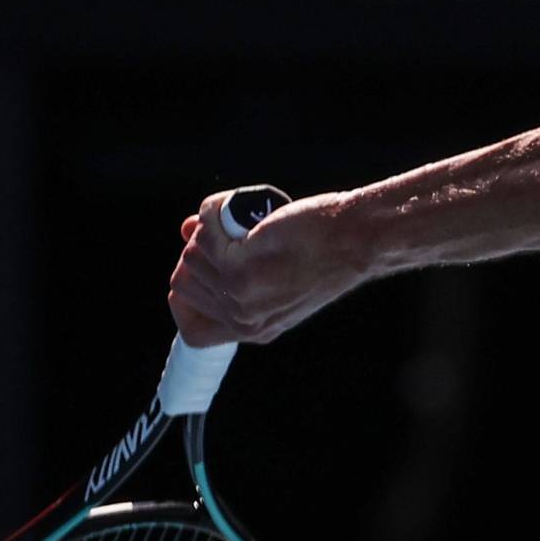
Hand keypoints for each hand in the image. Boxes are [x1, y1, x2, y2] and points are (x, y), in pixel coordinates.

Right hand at [168, 188, 368, 347]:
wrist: (356, 241)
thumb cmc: (325, 251)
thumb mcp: (277, 273)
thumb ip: (232, 267)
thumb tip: (188, 232)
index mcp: (254, 330)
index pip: (193, 331)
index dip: (188, 298)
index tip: (203, 271)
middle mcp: (244, 320)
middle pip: (183, 282)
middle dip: (200, 253)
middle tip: (236, 237)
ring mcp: (238, 296)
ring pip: (191, 254)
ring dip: (211, 229)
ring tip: (248, 224)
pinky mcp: (238, 268)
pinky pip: (202, 231)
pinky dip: (216, 210)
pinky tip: (240, 209)